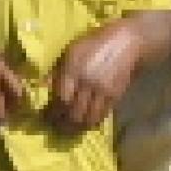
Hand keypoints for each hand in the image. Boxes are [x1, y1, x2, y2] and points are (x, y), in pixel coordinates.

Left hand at [46, 19, 150, 133]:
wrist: (128, 41)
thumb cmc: (96, 42)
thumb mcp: (72, 50)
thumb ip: (57, 69)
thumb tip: (42, 85)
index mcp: (74, 69)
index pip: (60, 99)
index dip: (52, 112)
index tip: (46, 116)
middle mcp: (88, 82)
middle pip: (73, 112)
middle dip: (63, 124)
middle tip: (56, 127)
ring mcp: (103, 90)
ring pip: (88, 118)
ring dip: (77, 127)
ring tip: (70, 129)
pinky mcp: (115, 96)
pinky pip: (102, 115)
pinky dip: (92, 122)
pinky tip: (86, 123)